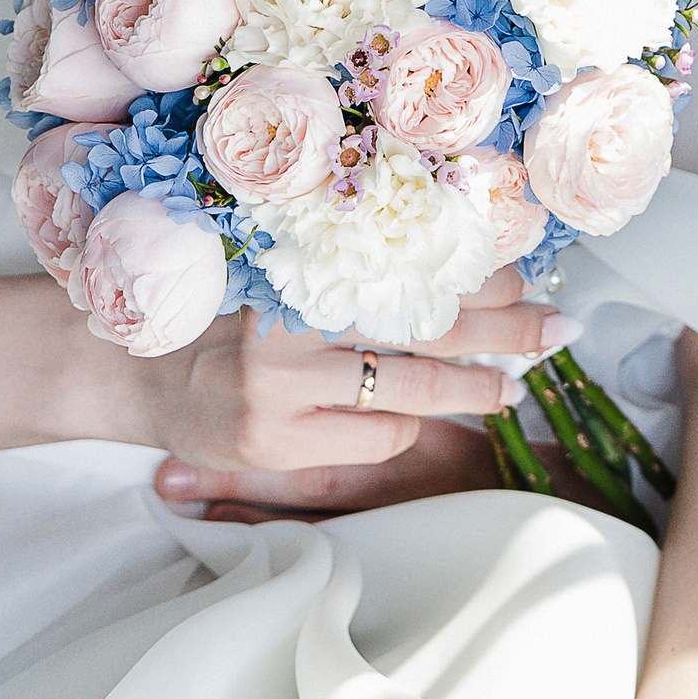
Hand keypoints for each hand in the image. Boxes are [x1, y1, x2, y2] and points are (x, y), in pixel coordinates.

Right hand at [140, 268, 575, 507]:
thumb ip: (349, 264)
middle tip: (557, 325)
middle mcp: (288, 320)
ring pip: (411, 388)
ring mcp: (282, 389)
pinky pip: (376, 438)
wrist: (140, 374)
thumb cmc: (225, 313)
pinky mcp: (279, 445)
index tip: (525, 267)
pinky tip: (416, 419)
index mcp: (296, 261)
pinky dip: (405, 426)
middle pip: (425, 322)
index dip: (474, 268)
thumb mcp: (279, 269)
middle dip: (503, 327)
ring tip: (515, 385)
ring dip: (476, 386)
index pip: (410, 262)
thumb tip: (459, 253)